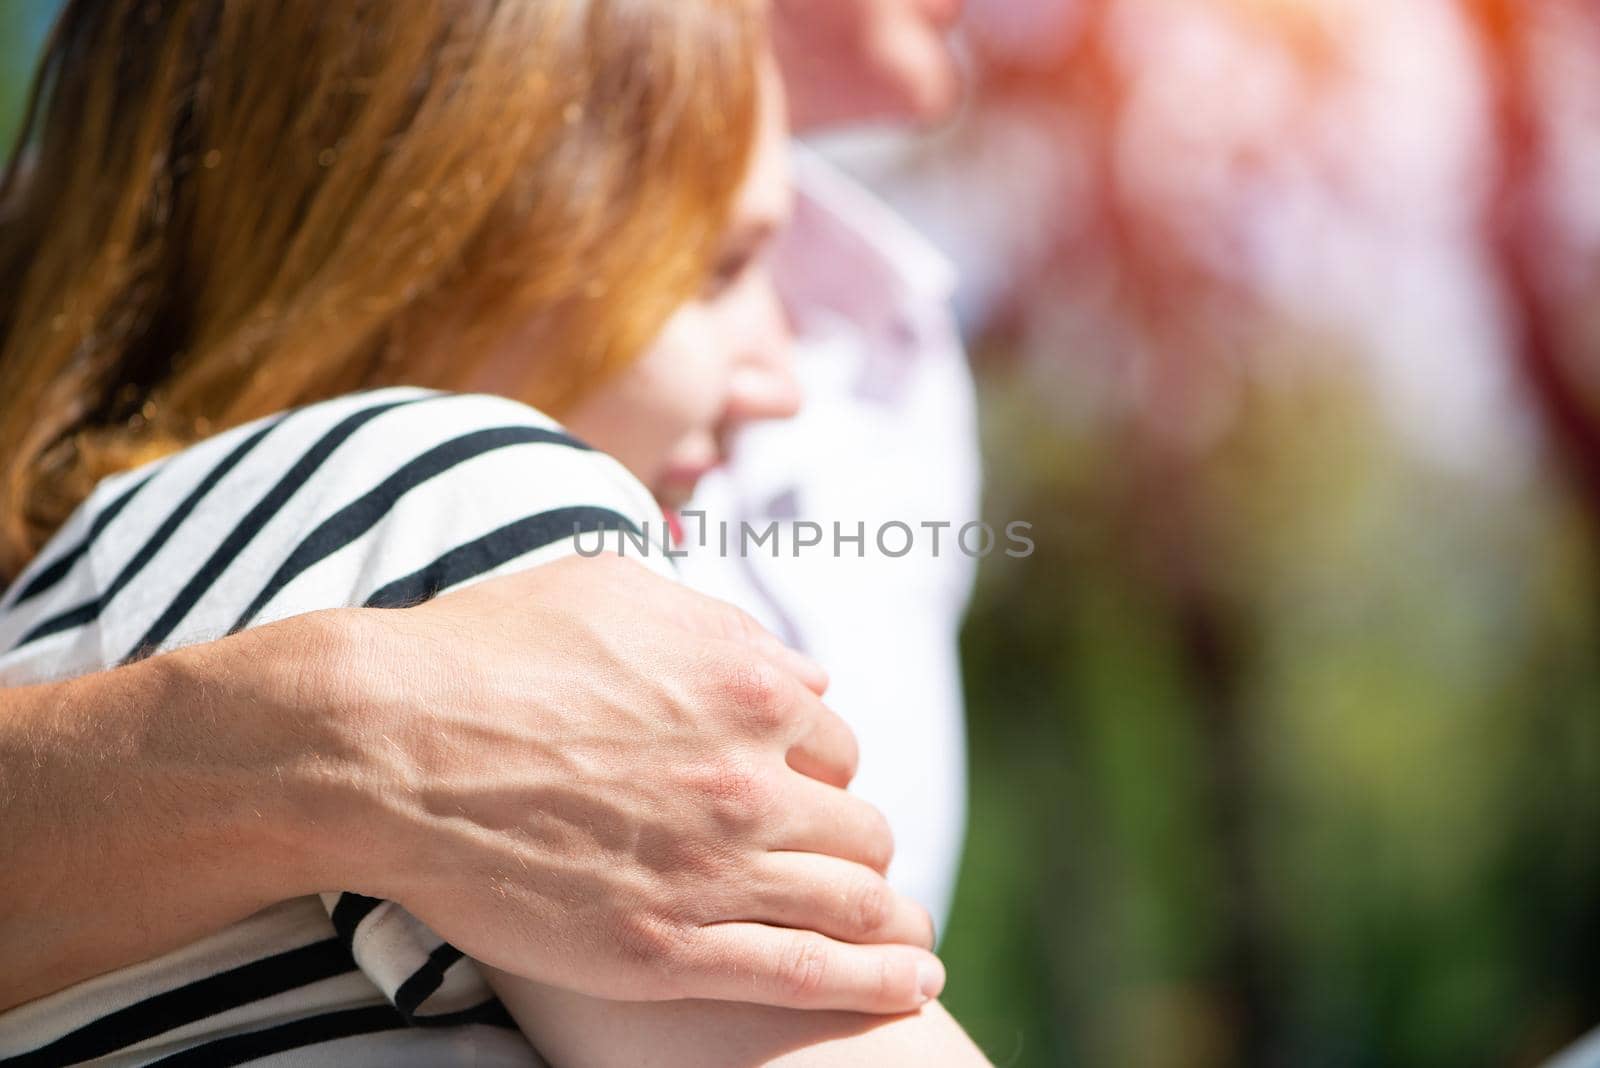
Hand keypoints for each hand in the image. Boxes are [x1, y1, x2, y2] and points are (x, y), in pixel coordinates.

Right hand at [308, 553, 942, 1012]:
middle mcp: (750, 775)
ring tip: (909, 939)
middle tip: (839, 863)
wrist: (383, 743)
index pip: (832, 741)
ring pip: (852, 897)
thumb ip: (721, 628)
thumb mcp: (616, 591)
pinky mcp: (666, 946)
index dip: (817, 769)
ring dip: (889, 917)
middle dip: (851, 841)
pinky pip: (807, 973)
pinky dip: (873, 982)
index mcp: (748, 685)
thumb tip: (791, 668)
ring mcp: (713, 865)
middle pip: (854, 822)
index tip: (802, 792)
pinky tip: (914, 989)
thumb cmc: (484, 651)